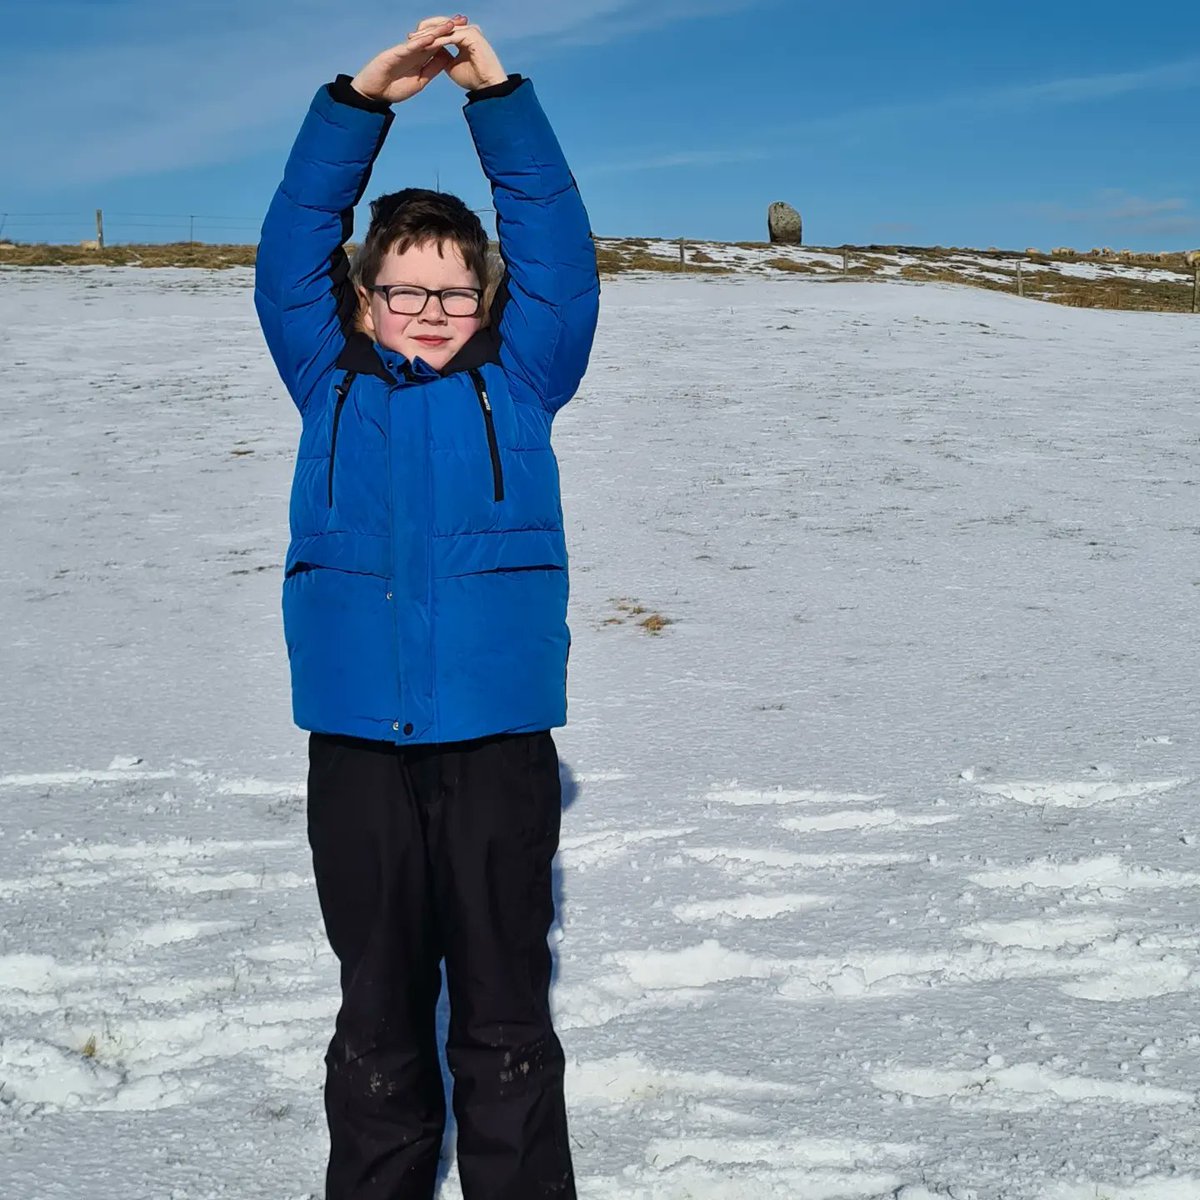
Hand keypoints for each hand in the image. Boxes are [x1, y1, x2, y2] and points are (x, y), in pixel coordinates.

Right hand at [350, 16, 466, 103]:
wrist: (374, 94)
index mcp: (420, 57)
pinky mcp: (394, 54)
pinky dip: (420, 43)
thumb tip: (447, 58)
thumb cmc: (394, 88)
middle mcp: (413, 50)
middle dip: (448, 28)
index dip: (452, 36)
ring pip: (423, 39)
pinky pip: (409, 48)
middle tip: (463, 20)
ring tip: (451, 24)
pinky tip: (431, 38)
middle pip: (433, 36)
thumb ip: (432, 69)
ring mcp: (404, 51)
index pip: (439, 43)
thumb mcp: (420, 81)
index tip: (467, 31)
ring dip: (437, 31)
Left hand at [415, 16, 507, 91]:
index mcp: (465, 36)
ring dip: (429, 34)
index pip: (443, 30)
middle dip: (426, 31)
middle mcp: (468, 30)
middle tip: (410, 36)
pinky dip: (438, 40)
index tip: (413, 41)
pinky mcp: (472, 36)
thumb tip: (433, 54)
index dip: (428, 34)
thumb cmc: (473, 80)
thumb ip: (443, 57)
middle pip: (443, 25)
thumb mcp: (452, 66)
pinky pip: (450, 36)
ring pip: (445, 29)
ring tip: (415, 40)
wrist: (488, 87)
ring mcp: (471, 31)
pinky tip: (426, 44)